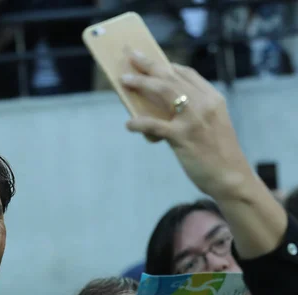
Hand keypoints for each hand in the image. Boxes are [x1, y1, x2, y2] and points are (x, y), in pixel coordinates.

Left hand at [120, 51, 254, 200]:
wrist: (230, 177)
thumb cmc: (216, 153)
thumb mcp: (210, 125)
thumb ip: (191, 113)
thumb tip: (158, 109)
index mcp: (213, 98)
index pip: (187, 73)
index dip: (166, 65)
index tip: (150, 59)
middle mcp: (204, 104)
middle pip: (171, 77)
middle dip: (149, 65)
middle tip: (131, 56)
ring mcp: (193, 119)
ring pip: (163, 91)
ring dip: (141, 83)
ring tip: (125, 80)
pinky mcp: (183, 137)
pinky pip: (154, 125)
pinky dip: (139, 123)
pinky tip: (129, 125)